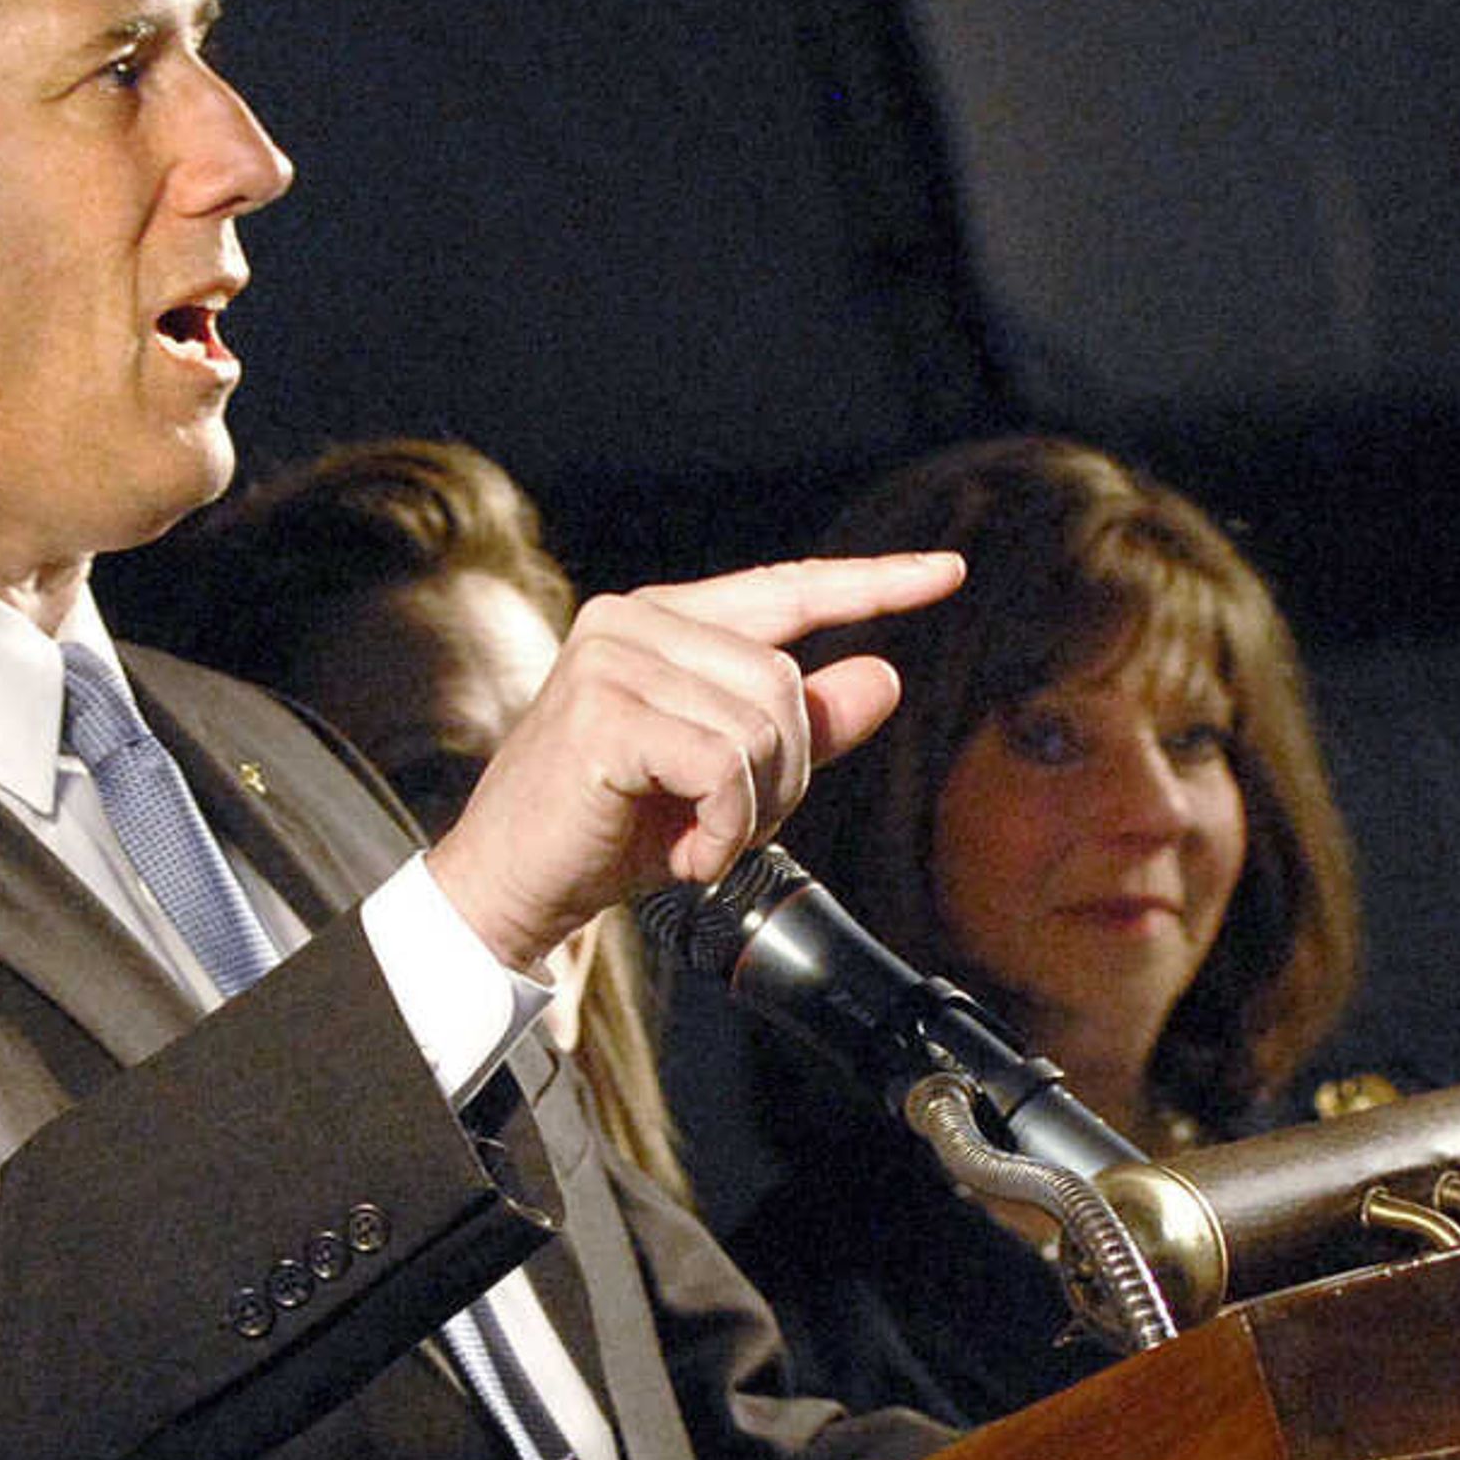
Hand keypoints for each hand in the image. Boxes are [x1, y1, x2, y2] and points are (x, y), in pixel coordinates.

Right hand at [426, 551, 963, 969]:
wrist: (512, 885)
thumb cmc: (609, 830)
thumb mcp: (724, 779)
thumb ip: (802, 728)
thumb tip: (884, 677)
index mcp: (663, 620)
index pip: (787, 589)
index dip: (872, 585)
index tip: (947, 574)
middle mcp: (635, 622)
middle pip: (787, 684)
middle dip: (785, 776)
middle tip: (730, 829)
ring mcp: (614, 659)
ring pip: (762, 727)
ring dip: (751, 811)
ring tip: (699, 840)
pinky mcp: (604, 713)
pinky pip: (724, 766)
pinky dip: (724, 827)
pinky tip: (686, 855)